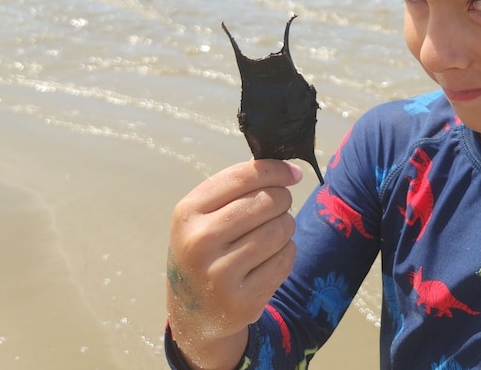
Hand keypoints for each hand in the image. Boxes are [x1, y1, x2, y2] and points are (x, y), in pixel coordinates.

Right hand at [166, 159, 301, 369]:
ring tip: (272, 233)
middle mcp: (199, 242)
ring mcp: (220, 274)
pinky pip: (285, 259)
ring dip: (286, 226)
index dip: (276, 170)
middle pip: (267, 201)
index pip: (242, 177)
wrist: (193, 313)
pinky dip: (286, 252)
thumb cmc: (205, 251)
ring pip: (280, 229)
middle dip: (282, 200)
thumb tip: (289, 169)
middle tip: (278, 207)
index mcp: (187, 213)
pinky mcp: (243, 300)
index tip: (293, 172)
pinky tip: (270, 258)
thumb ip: (237, 188)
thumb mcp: (203, 216)